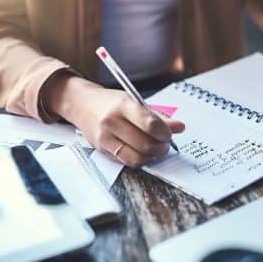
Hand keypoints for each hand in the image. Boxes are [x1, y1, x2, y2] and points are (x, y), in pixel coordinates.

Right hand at [45, 74, 184, 166]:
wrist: (82, 104)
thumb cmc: (111, 102)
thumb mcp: (134, 101)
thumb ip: (158, 116)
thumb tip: (180, 127)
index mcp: (123, 105)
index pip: (151, 124)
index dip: (165, 133)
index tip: (169, 134)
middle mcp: (112, 122)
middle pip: (145, 144)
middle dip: (161, 147)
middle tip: (165, 144)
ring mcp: (105, 137)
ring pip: (137, 158)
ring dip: (152, 157)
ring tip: (155, 149)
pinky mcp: (102, 150)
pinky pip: (126, 161)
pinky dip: (139, 160)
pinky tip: (142, 152)